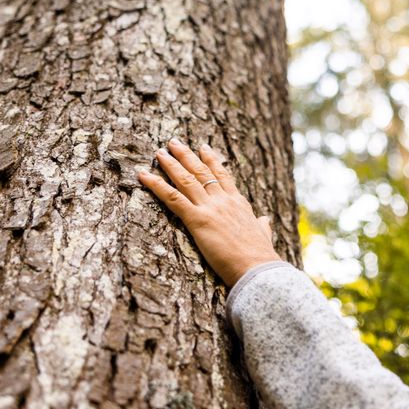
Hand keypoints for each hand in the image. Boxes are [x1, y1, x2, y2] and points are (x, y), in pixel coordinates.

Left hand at [138, 138, 282, 286]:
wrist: (256, 266)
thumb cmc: (260, 255)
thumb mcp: (262, 235)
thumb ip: (261, 225)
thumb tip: (264, 220)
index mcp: (238, 203)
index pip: (222, 175)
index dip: (212, 160)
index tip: (203, 147)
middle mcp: (223, 200)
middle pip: (201, 171)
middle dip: (186, 155)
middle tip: (174, 142)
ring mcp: (209, 207)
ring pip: (186, 179)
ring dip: (170, 164)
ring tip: (159, 152)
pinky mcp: (197, 220)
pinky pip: (172, 198)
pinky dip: (156, 185)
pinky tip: (144, 176)